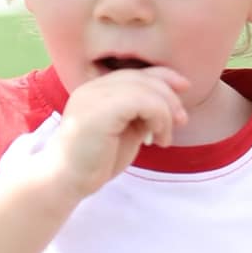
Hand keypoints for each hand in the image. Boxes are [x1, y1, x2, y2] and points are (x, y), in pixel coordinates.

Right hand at [52, 67, 189, 196]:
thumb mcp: (126, 130)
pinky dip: (158, 118)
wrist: (67, 181)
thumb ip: (141, 113)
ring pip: (146, 89)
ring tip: (164, 137)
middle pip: (143, 77)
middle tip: (181, 121)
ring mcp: (95, 96)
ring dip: (165, 112)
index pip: (136, 71)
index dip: (164, 75)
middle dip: (170, 97)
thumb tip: (171, 101)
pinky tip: (157, 140)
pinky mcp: (100, 110)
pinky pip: (142, 102)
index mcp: (98, 88)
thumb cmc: (96, 160)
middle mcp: (94, 86)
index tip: (184, 90)